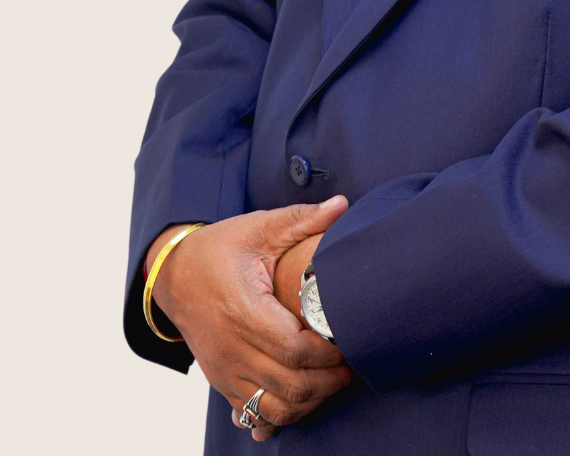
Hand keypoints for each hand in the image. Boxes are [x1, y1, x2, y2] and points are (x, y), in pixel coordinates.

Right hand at [148, 198, 351, 440]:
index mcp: (244, 311)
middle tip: (350, 365)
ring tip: (331, 381)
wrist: (171, 274)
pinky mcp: (220, 380)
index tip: (350, 341)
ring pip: (272, 409)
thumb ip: (302, 218)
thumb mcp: (258, 227)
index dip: (328, 353)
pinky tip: (301, 400)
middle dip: (327, 382)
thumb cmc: (217, 250)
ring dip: (308, 402)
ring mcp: (224, 370)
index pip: (295, 349)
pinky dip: (281, 414)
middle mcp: (231, 348)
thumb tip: (341, 204)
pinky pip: (253, 414)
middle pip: (289, 385)